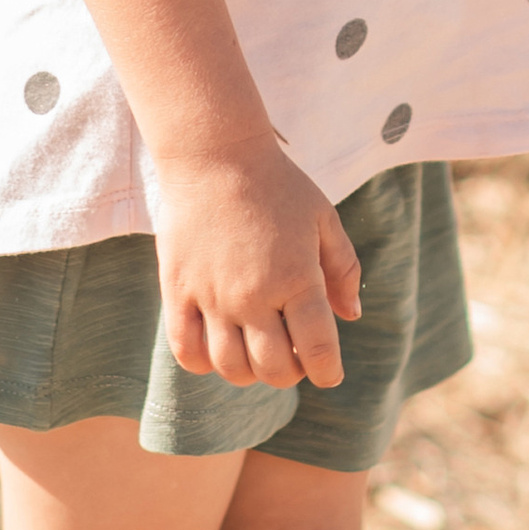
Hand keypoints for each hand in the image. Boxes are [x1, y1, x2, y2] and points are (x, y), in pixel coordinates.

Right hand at [154, 138, 362, 388]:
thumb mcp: (323, 218)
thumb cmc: (278, 185)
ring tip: (258, 351)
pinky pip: (186, 351)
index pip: (318, 348)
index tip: (329, 374)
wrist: (215, 155)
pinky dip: (203, 364)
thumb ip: (343, 269)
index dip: (328, 371)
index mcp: (297, 277)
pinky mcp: (178, 292)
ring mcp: (212, 297)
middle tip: (294, 357)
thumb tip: (351, 316)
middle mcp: (254, 295)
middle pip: (273, 368)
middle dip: (290, 373)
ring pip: (230, 368)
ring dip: (249, 373)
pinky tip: (218, 347)